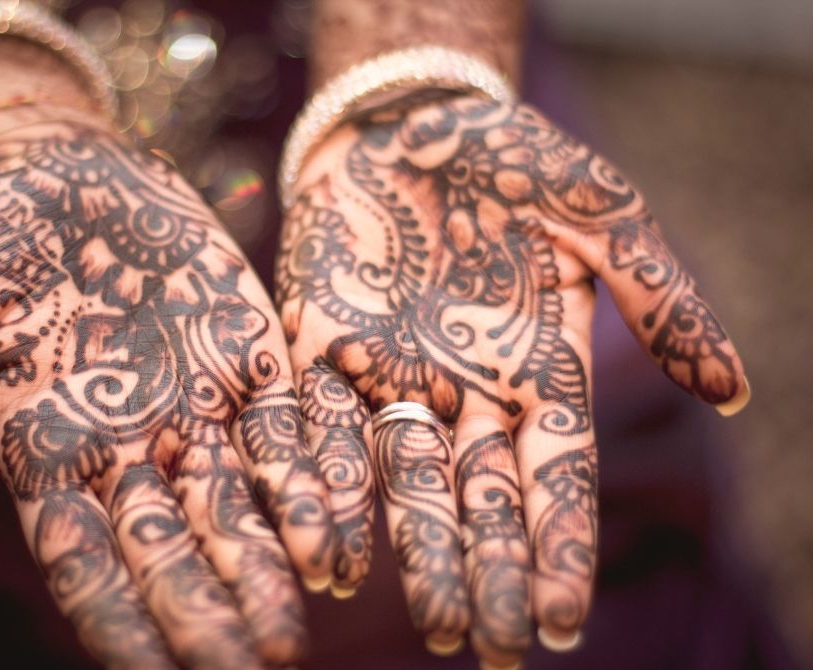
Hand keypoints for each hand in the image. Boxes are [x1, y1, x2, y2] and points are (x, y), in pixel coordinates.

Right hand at [0, 116, 333, 668]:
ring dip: (267, 563)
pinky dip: (309, 479)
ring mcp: (196, 406)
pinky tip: (337, 532)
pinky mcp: (248, 357)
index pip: (86, 562)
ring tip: (295, 628)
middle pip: (172, 546)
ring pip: (238, 502)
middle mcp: (131, 448)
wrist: (57, 166)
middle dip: (208, 608)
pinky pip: (287, 428)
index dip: (120, 621)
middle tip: (252, 666)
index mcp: (48, 454)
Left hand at [276, 92, 746, 664]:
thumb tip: (733, 391)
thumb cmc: (512, 157)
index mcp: (537, 368)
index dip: (558, 546)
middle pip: (480, 496)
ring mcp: (391, 374)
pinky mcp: (320, 347)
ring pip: (404, 480)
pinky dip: (325, 484)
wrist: (407, 119)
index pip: (555, 475)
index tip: (557, 623)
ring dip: (414, 551)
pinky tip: (327, 547)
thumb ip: (660, 294)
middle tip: (487, 648)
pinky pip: (321, 426)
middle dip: (487, 571)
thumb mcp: (602, 211)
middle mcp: (465, 389)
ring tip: (426, 623)